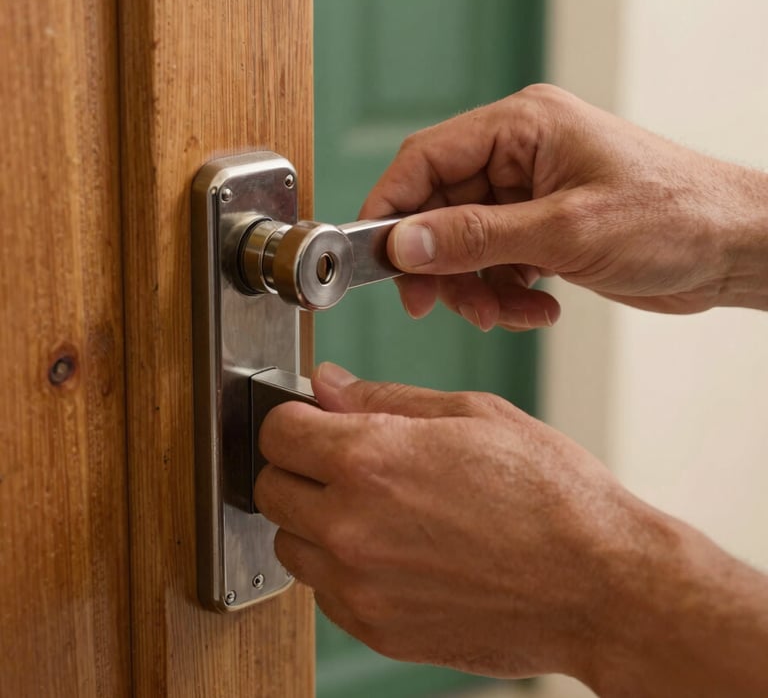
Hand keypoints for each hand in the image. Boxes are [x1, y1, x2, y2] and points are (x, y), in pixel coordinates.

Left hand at [254, 362, 650, 680]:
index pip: (277, 432)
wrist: (598, 584)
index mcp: (372, 460)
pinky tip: (393, 549)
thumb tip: (328, 385)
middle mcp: (351, 527)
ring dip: (315, 520)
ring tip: (375, 507)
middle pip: (271, 490)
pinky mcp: (377, 630)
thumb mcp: (471, 414)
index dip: (293, 418)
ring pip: (291, 544)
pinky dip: (342, 568)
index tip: (311, 421)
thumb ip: (384, 399)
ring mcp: (360, 587)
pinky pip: (325, 592)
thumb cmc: (549, 493)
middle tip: (342, 459)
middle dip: (298, 466)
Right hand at [360, 84, 767, 328]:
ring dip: (476, 286)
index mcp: (522, 126)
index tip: (373, 256)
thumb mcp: (567, 231)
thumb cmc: (675, 216)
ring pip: (465, 243)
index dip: (391, 207)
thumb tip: (406, 243)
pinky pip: (496, 261)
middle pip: (440, 207)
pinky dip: (506, 292)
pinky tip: (540, 308)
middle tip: (435, 304)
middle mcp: (520, 154)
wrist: (736, 248)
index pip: (426, 158)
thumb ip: (477, 237)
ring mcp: (532, 192)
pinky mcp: (544, 227)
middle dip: (440, 262)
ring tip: (508, 312)